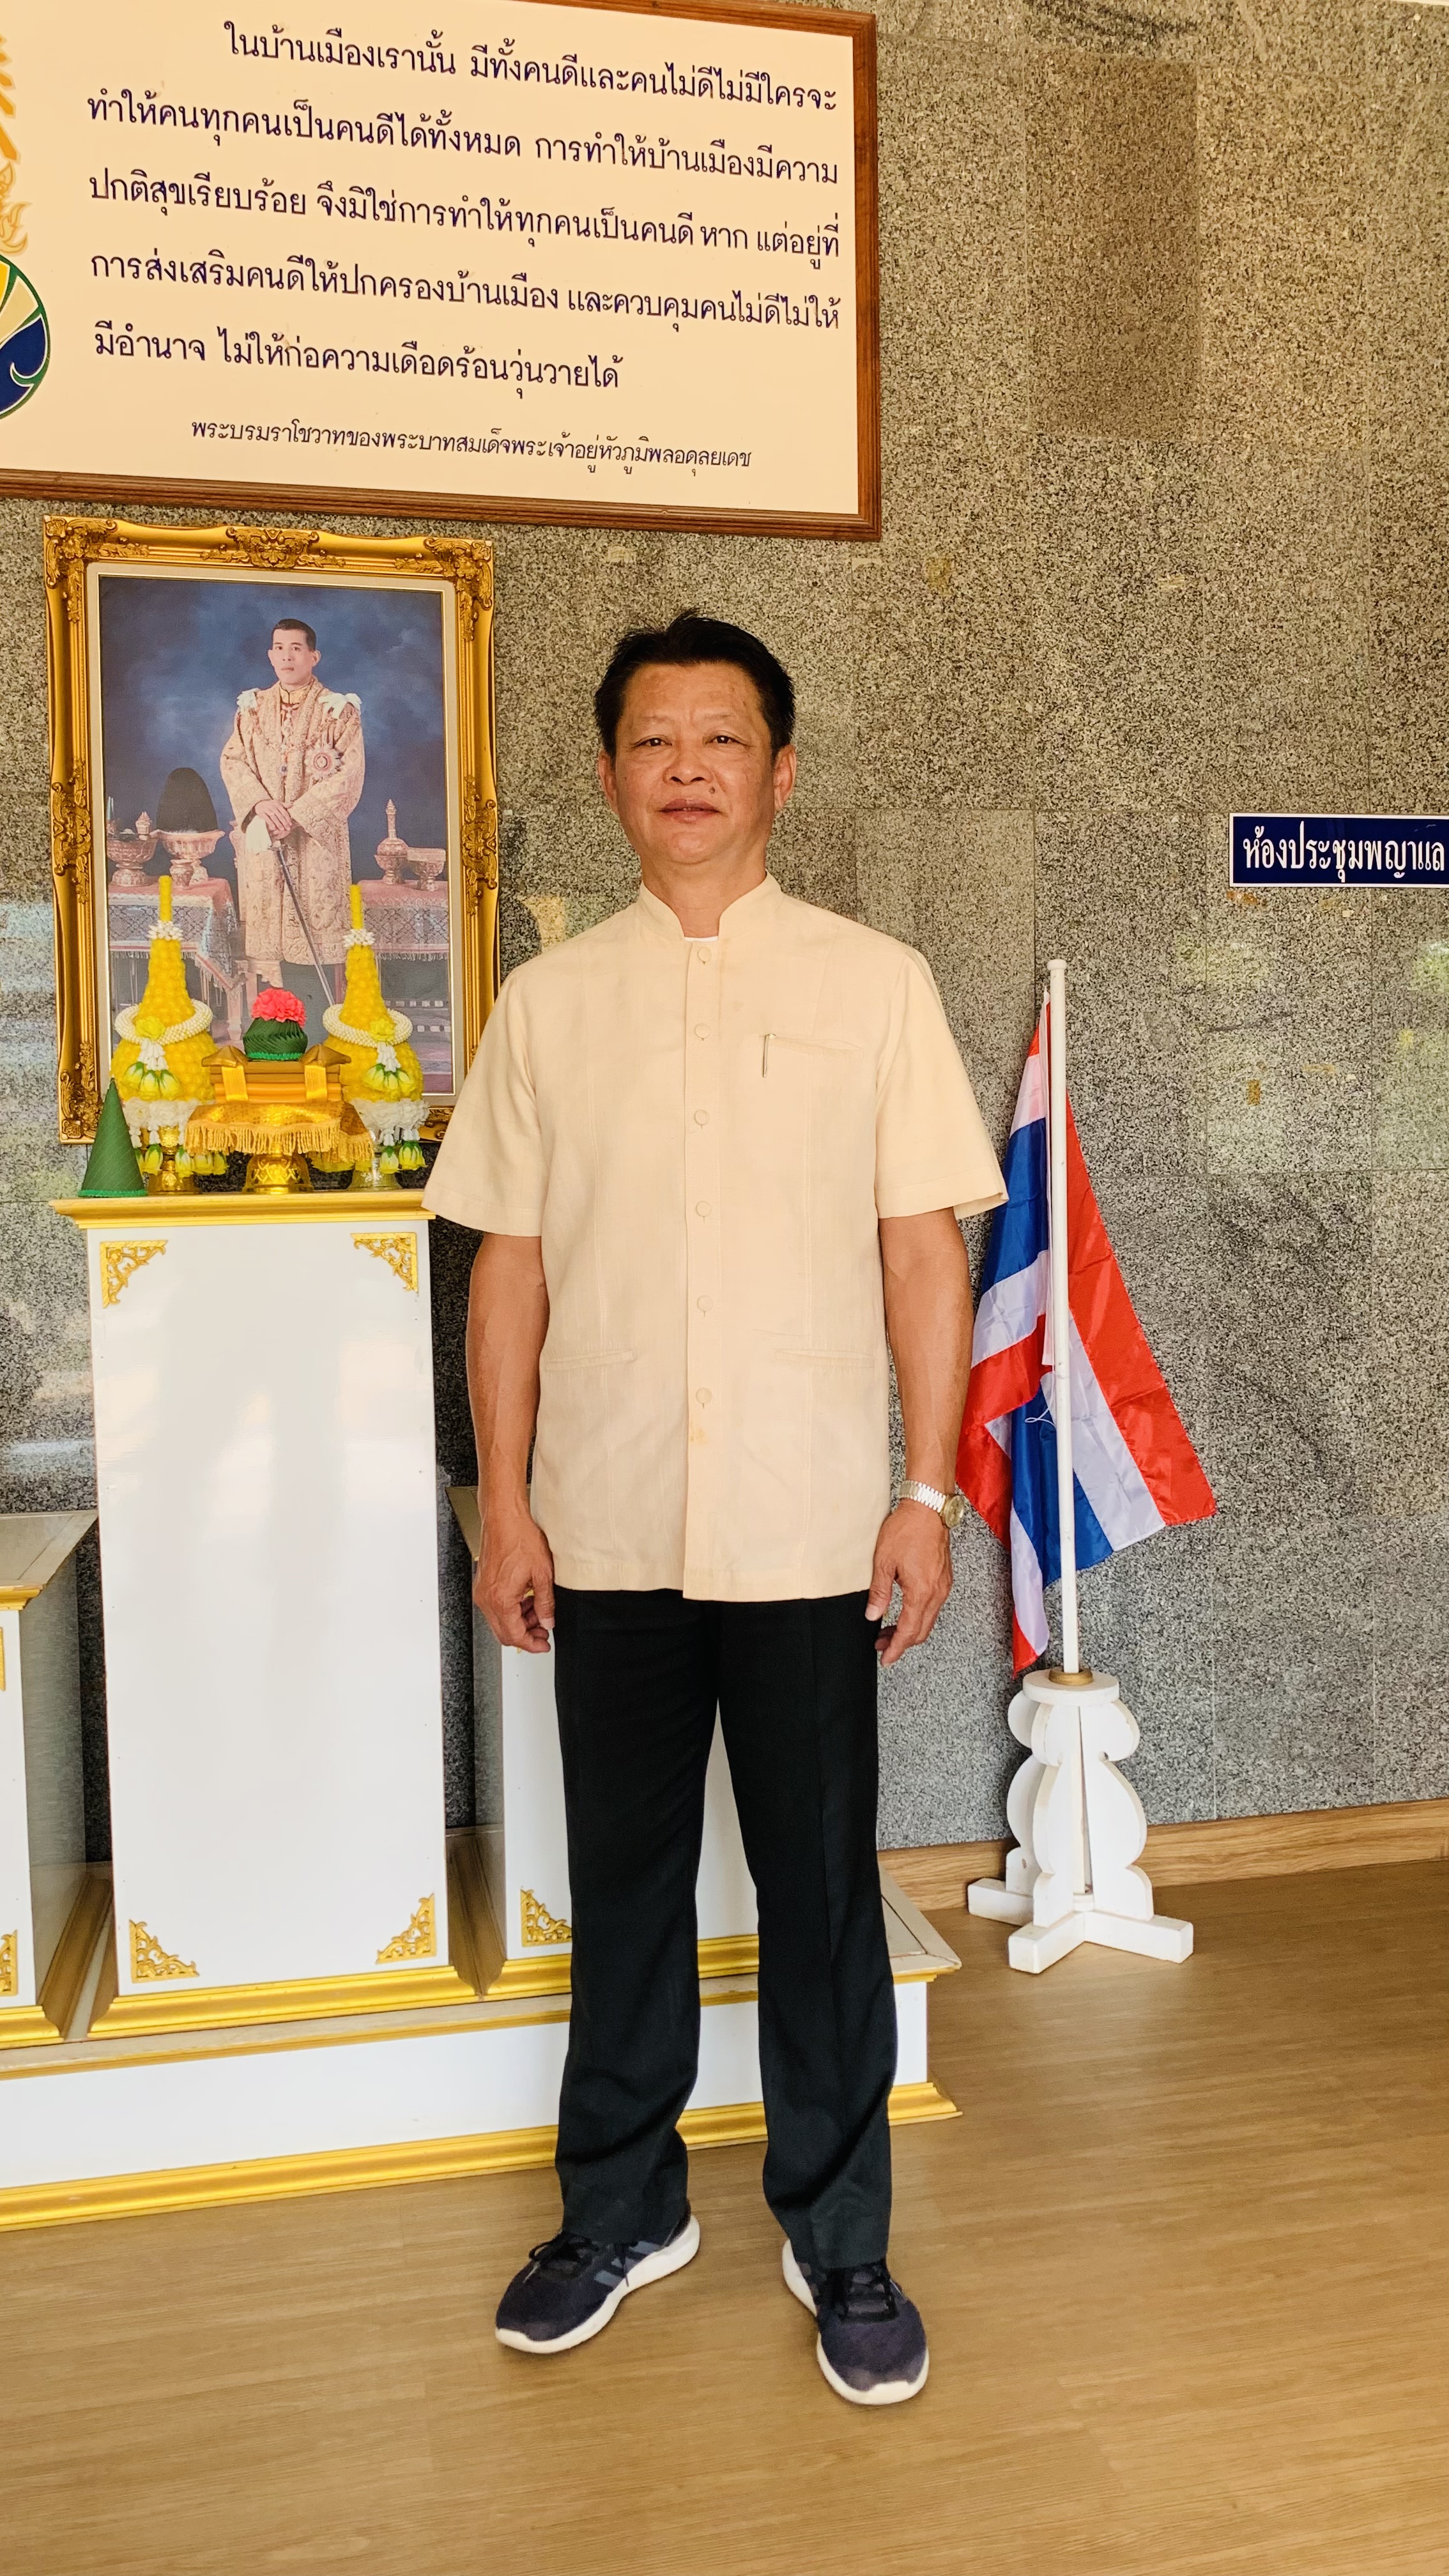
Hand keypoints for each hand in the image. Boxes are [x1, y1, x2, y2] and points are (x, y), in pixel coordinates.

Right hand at [256, 799, 292, 840]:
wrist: (258, 803)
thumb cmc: (270, 804)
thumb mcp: (277, 803)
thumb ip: (285, 805)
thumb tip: (292, 804)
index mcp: (278, 805)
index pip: (284, 812)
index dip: (288, 818)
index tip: (291, 824)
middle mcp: (273, 807)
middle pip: (280, 816)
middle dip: (284, 823)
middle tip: (288, 829)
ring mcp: (267, 809)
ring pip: (274, 818)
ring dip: (278, 824)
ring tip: (282, 829)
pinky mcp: (261, 812)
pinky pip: (266, 818)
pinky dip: (270, 823)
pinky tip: (274, 827)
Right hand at [474, 1502, 555, 1653]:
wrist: (504, 1518)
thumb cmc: (519, 1538)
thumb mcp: (543, 1574)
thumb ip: (545, 1603)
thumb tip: (548, 1621)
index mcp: (501, 1599)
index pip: (515, 1636)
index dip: (532, 1644)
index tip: (544, 1644)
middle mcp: (487, 1598)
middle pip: (504, 1633)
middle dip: (525, 1635)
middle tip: (543, 1631)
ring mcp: (482, 1591)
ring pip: (499, 1621)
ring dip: (518, 1622)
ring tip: (538, 1613)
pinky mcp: (483, 1584)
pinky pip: (495, 1607)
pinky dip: (511, 1610)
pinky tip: (526, 1601)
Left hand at [867, 1501, 951, 1667]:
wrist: (928, 1508)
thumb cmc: (907, 1529)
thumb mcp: (883, 1562)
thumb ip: (879, 1592)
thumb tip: (873, 1615)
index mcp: (921, 1592)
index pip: (908, 1631)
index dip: (896, 1649)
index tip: (886, 1659)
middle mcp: (936, 1593)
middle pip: (921, 1631)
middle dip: (901, 1642)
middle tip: (882, 1645)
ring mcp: (943, 1586)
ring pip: (928, 1619)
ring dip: (909, 1629)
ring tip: (888, 1630)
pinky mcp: (944, 1578)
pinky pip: (933, 1606)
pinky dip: (918, 1615)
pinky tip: (904, 1610)